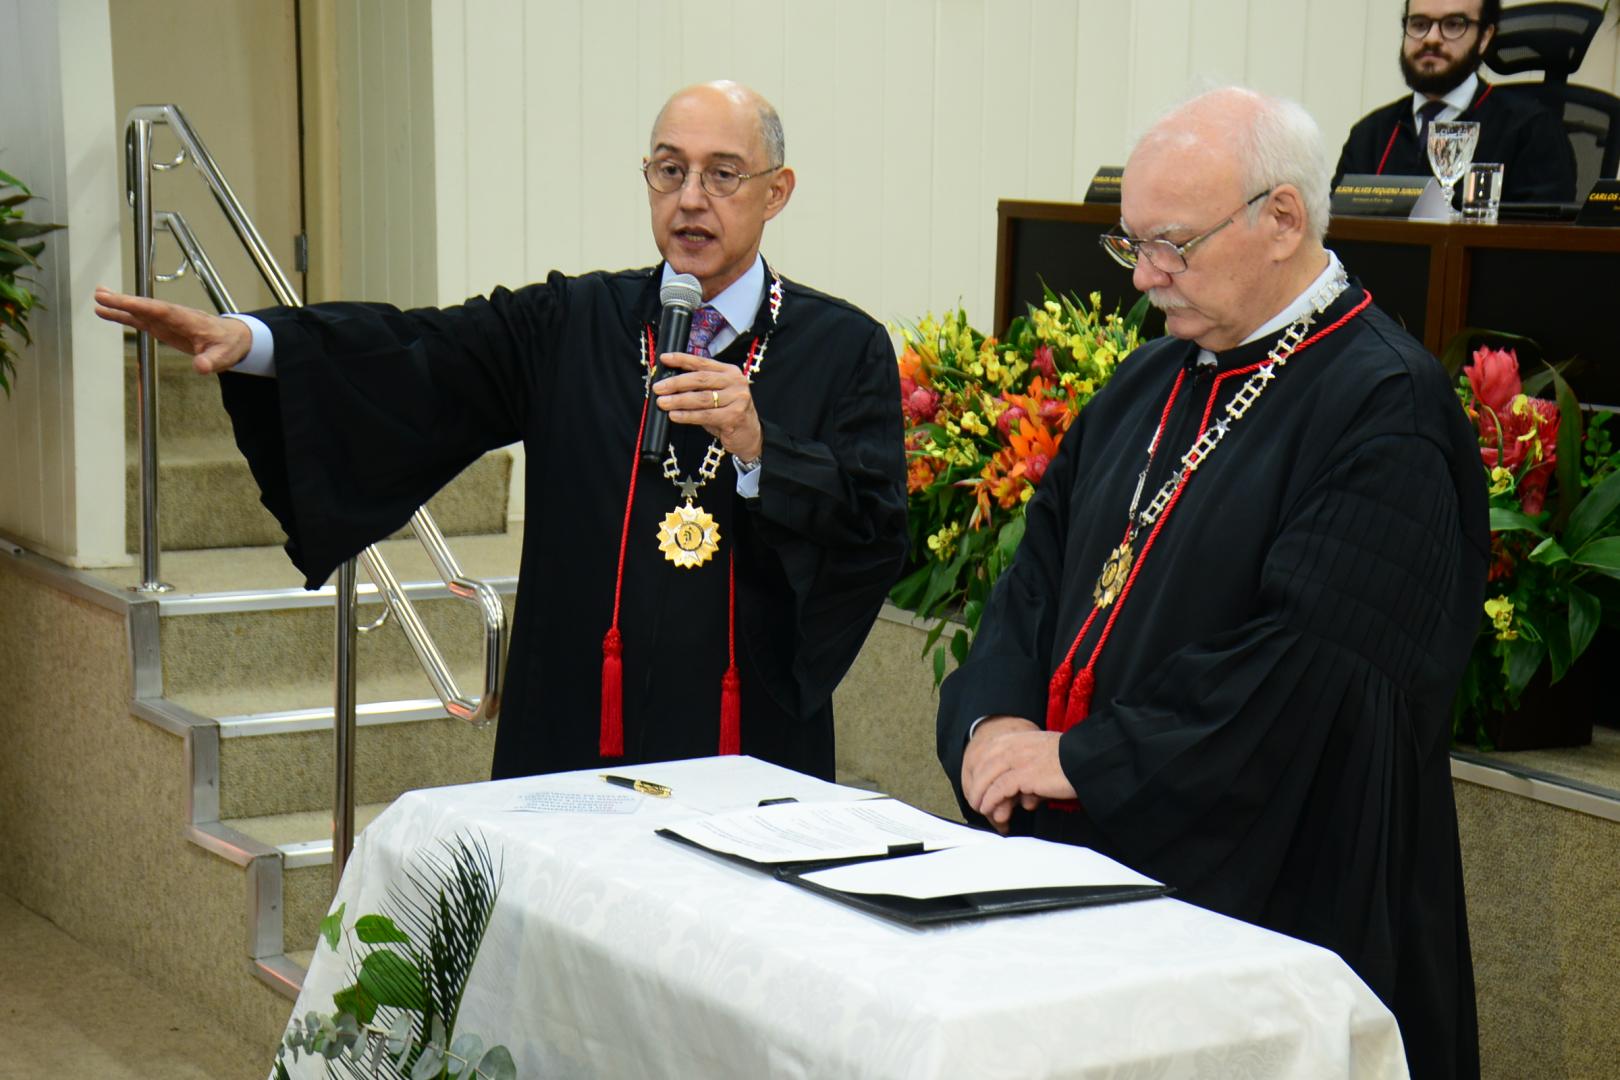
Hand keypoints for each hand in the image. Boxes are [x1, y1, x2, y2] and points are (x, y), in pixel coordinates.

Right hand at [93, 287, 252, 373]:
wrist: (232, 339)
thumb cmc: (228, 344)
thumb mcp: (224, 356)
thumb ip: (211, 361)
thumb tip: (201, 367)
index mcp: (187, 320)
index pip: (162, 311)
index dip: (143, 306)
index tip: (125, 302)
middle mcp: (173, 316)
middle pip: (146, 306)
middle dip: (124, 301)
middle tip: (100, 295)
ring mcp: (166, 321)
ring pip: (139, 310)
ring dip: (119, 305)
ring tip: (97, 298)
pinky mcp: (161, 327)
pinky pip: (139, 319)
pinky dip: (123, 315)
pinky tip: (106, 312)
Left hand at [653, 351, 762, 461]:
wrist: (750, 436)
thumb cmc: (729, 414)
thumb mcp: (717, 395)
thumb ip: (699, 388)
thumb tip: (670, 385)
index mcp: (730, 372)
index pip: (702, 363)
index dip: (682, 359)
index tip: (665, 359)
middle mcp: (736, 382)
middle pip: (701, 379)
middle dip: (676, 383)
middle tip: (658, 387)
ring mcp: (737, 399)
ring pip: (702, 398)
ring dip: (679, 400)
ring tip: (662, 402)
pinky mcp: (734, 416)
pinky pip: (705, 415)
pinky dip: (687, 416)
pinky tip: (675, 415)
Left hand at [961, 716, 1075, 833]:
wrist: (1087, 760)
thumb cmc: (1072, 762)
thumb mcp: (1046, 758)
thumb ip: (1029, 771)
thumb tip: (1023, 798)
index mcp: (1021, 737)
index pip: (990, 750)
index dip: (981, 768)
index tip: (978, 783)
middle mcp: (1016, 745)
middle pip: (984, 763)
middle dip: (977, 783)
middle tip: (974, 799)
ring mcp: (1019, 758)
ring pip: (988, 776)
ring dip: (980, 794)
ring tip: (979, 808)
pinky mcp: (1024, 775)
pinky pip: (999, 789)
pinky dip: (990, 800)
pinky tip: (988, 809)